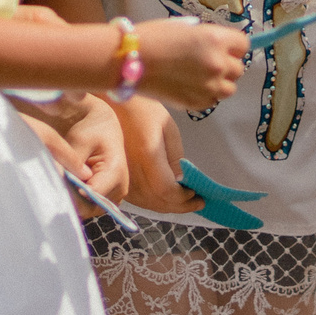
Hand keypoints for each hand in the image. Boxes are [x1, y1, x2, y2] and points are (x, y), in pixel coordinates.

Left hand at [58, 94, 129, 202]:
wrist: (102, 128)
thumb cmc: (92, 131)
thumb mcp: (81, 140)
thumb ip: (74, 162)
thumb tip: (64, 180)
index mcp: (116, 172)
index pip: (93, 195)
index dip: (73, 194)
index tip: (56, 186)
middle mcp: (119, 189)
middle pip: (90, 207)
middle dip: (70, 199)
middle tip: (52, 185)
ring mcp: (113, 196)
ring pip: (87, 210)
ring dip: (71, 201)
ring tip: (58, 184)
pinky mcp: (106, 199)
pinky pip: (87, 207)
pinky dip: (75, 200)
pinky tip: (65, 187)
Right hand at [116, 99, 202, 214]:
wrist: (117, 107)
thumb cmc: (145, 112)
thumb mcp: (168, 129)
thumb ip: (176, 158)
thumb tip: (182, 182)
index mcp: (147, 155)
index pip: (166, 189)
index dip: (182, 197)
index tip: (195, 193)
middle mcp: (132, 170)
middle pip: (158, 201)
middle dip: (181, 206)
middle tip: (198, 202)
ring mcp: (123, 176)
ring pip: (148, 204)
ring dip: (169, 206)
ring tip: (186, 202)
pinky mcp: (119, 178)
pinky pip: (139, 199)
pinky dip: (155, 203)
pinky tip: (167, 198)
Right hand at [136, 18, 245, 113]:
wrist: (128, 60)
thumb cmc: (152, 38)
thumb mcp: (184, 28)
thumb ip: (206, 37)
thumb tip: (220, 45)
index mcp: (216, 39)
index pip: (244, 45)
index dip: (233, 46)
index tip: (225, 48)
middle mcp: (217, 63)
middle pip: (238, 69)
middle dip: (226, 65)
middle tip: (205, 63)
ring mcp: (209, 86)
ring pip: (229, 88)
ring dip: (218, 83)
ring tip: (197, 77)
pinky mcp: (197, 103)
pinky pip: (212, 100)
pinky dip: (204, 95)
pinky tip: (187, 86)